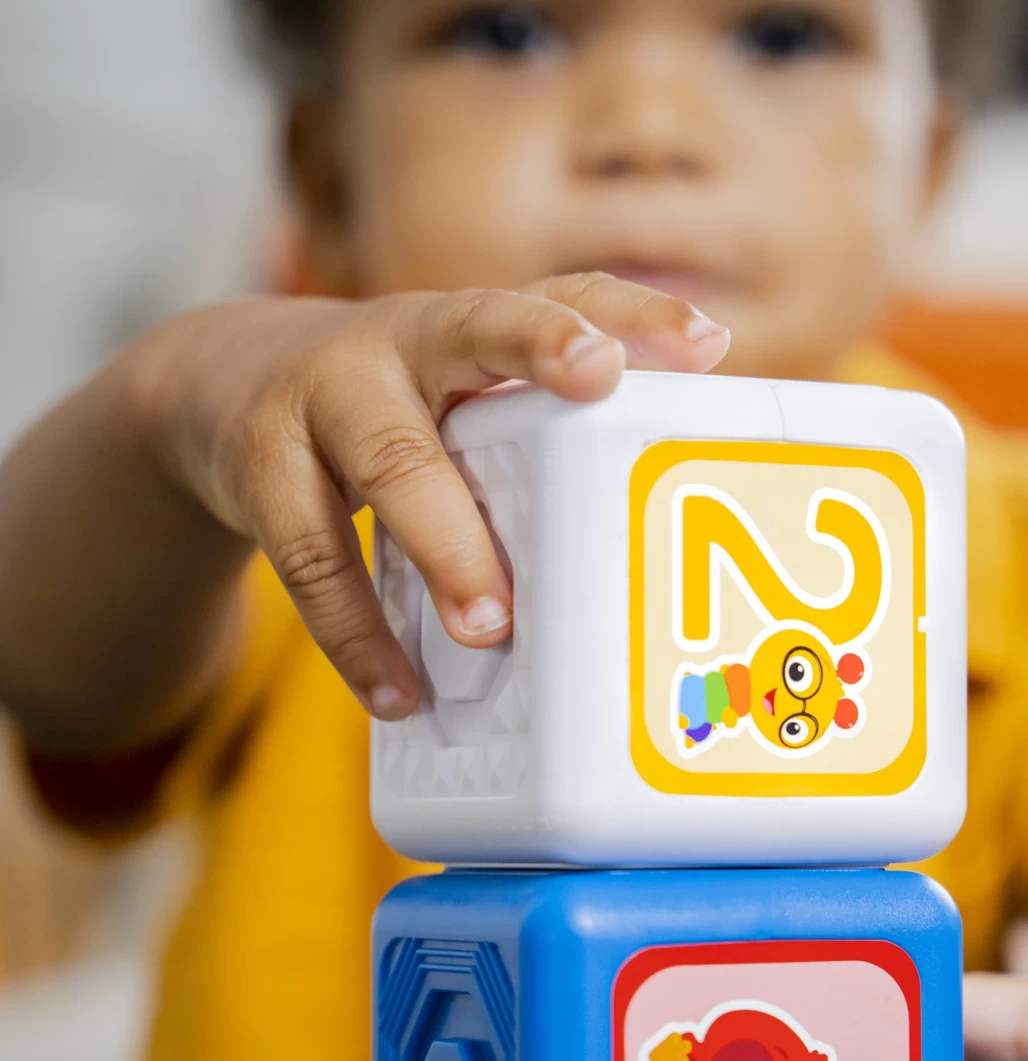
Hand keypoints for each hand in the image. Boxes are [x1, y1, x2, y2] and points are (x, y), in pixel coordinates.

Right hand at [130, 277, 729, 719]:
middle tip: (598, 387)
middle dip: (538, 354)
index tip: (705, 341)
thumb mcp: (449, 400)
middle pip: (473, 331)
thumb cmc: (385, 413)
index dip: (633, 312)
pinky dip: (357, 637)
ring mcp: (319, 398)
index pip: (560, 293)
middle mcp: (397, 343)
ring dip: (446, 546)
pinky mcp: (260, 471)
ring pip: (391, 461)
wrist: (216, 390)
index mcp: (465, 328)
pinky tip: (399, 694)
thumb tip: (646, 531)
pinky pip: (312, 561)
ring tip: (487, 630)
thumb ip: (532, 436)